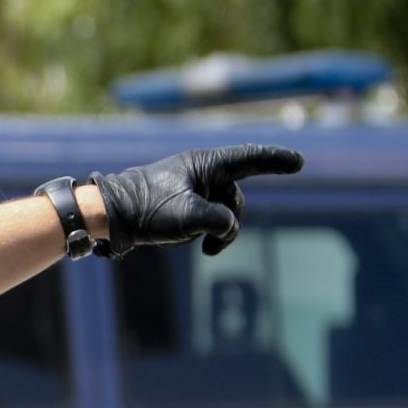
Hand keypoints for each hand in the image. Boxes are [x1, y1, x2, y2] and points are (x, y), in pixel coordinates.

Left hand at [92, 145, 304, 256]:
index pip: (251, 158)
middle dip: (228, 225)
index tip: (298, 162)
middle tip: (210, 248)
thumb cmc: (146, 209)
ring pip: (219, 213)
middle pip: (235, 199)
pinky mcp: (179, 202)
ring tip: (187, 242)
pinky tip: (175, 237)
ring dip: (210, 232)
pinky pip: (202, 219)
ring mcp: (190, 187)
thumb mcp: (188, 216)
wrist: (109, 216)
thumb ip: (220, 221)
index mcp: (206, 164)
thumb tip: (227, 227)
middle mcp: (200, 171)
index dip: (276, 161)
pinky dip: (196, 232)